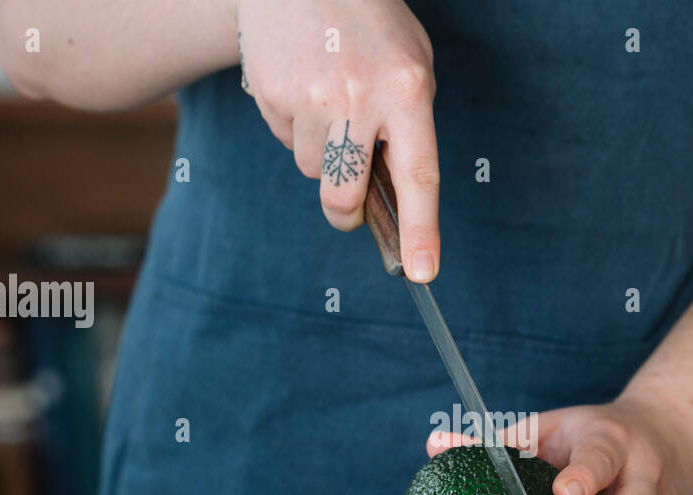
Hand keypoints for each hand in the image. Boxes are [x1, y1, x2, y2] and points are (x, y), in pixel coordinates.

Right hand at [237, 0, 439, 279]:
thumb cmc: (371, 24)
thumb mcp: (410, 66)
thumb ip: (407, 128)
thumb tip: (389, 199)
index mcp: (408, 91)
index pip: (418, 176)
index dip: (421, 230)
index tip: (421, 271)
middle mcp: (359, 97)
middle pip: (344, 196)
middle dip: (346, 212)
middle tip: (350, 209)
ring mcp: (310, 96)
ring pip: (312, 170)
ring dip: (321, 152)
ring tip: (328, 99)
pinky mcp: (270, 92)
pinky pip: (286, 140)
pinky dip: (295, 125)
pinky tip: (302, 83)